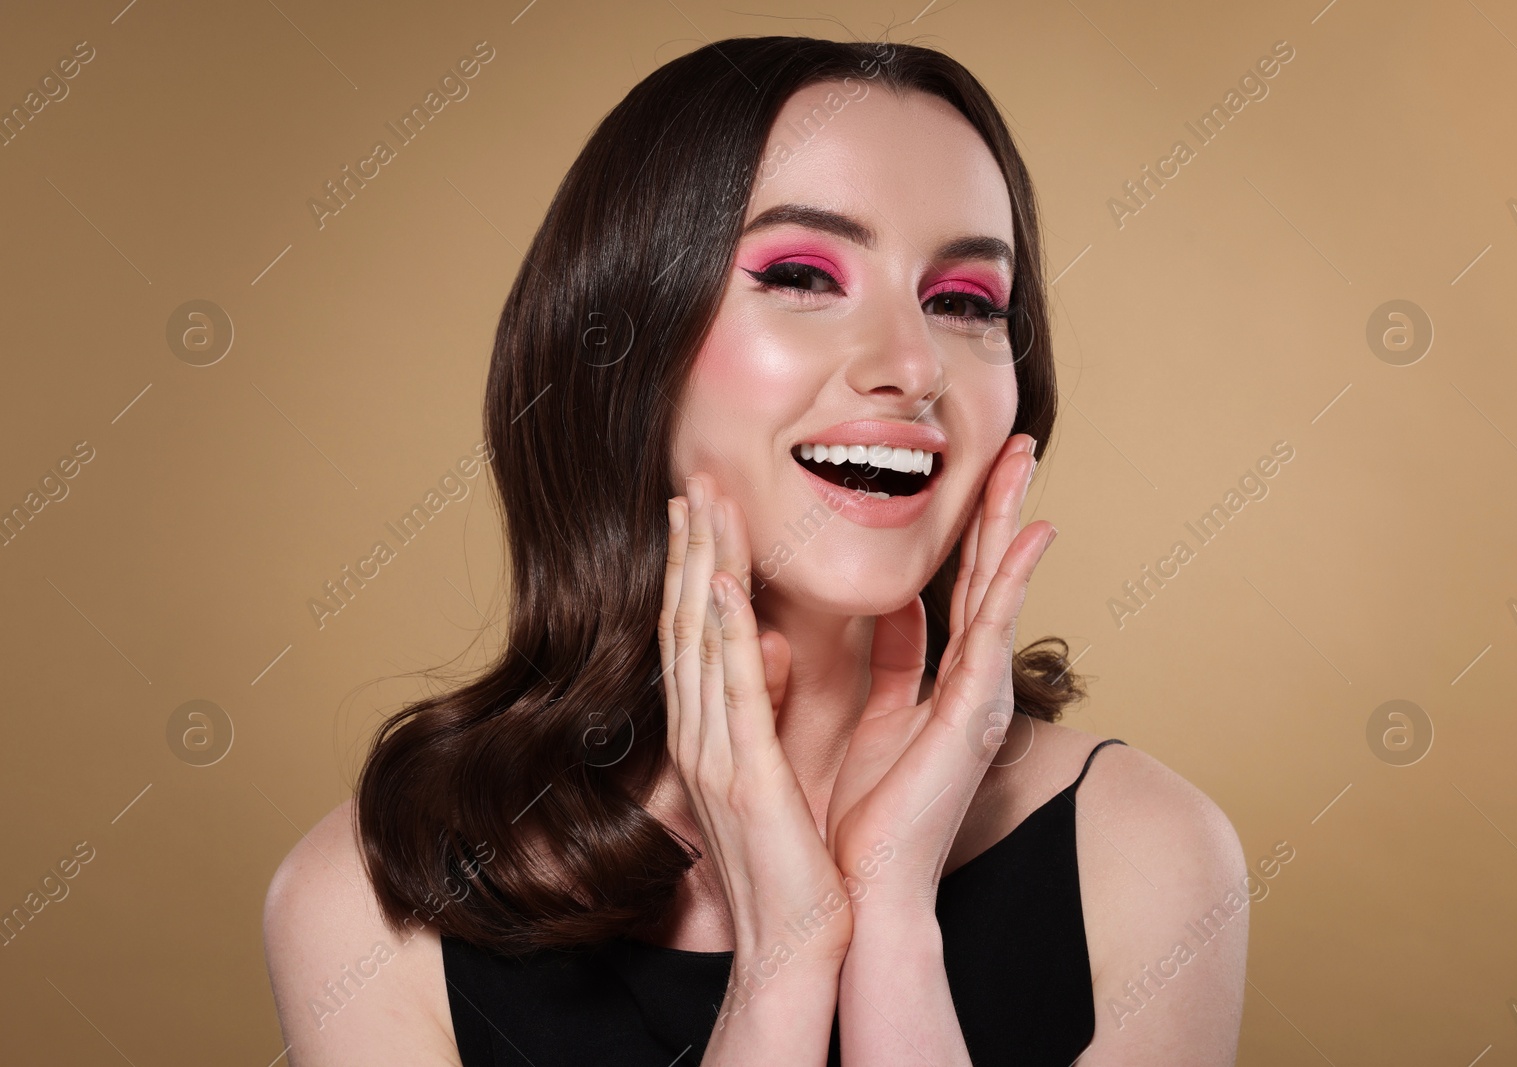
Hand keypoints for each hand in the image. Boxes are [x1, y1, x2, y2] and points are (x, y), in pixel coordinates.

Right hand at [658, 471, 853, 962]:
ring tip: (701, 505)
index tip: (700, 510)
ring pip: (700, 643)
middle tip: (690, 480)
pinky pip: (731, 694)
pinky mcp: (746, 777)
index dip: (694, 567)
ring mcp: (715, 756)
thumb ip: (765, 706)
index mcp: (711, 734)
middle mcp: (700, 736)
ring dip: (699, 569)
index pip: (694, 634)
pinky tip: (718, 585)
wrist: (792, 945)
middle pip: (685, 624)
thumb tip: (767, 646)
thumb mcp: (774, 770)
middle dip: (689, 549)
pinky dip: (721, 636)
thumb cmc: (791, 864)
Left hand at [824, 433, 1056, 914]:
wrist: (866, 887)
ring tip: (1024, 458)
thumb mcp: (873, 717)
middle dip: (998, 507)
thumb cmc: (865, 815)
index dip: (967, 529)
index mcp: (943, 681)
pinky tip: (1032, 533)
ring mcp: (979, 694)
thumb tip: (893, 608)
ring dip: (1009, 519)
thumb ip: (889, 662)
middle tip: (1015, 443)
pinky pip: (994, 629)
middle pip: (984, 573)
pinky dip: (1012, 578)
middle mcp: (970, 681)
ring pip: (995, 585)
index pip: (958, 586)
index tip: (976, 474)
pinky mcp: (973, 712)